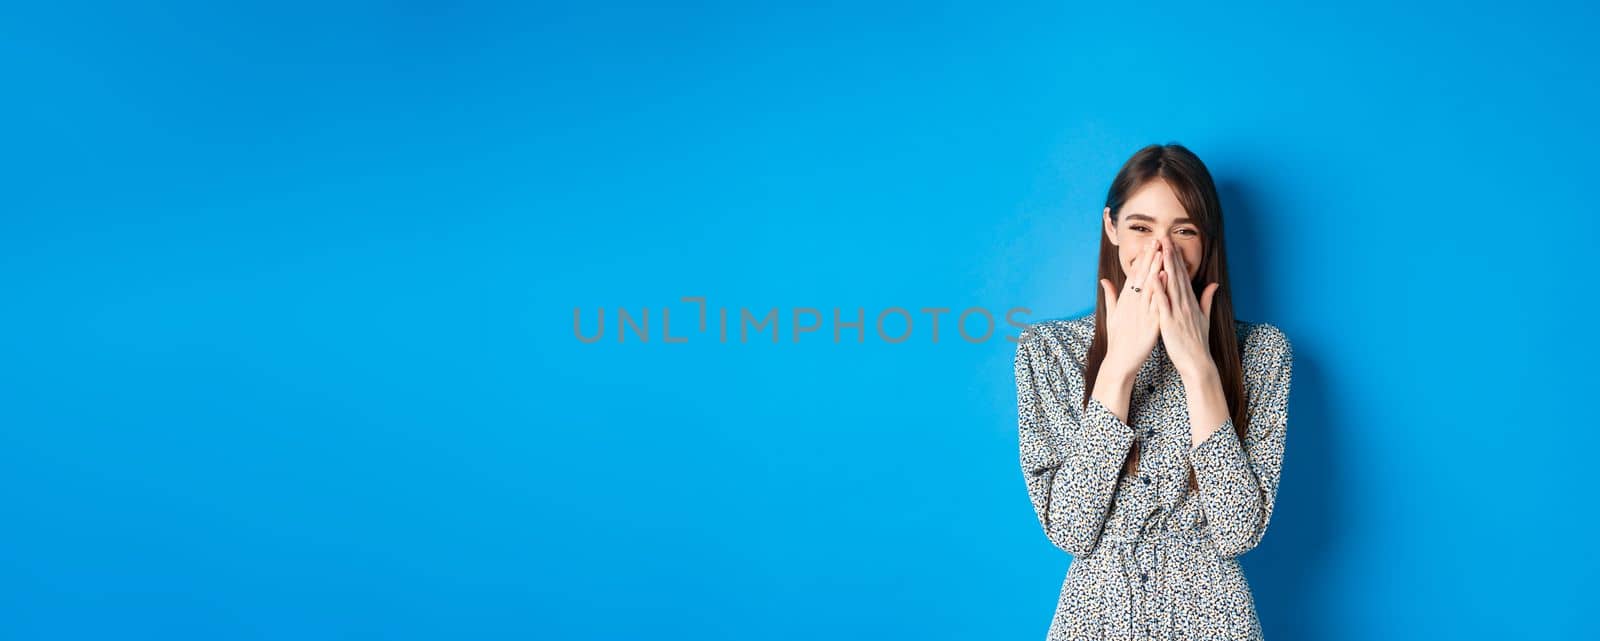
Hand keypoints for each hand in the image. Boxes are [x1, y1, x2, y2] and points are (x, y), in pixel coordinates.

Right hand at [1098, 238, 1164, 377]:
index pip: (1134, 275)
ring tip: (1162, 251)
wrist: (1120, 361)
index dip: (1141, 259)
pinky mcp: (1149, 322)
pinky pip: (1156, 302)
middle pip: (1141, 276)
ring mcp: (1140, 312)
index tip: (1148, 245)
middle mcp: (1132, 304)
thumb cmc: (1118, 339)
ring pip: (1149, 285)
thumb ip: (1110, 296)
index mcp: (1124, 301)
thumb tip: (1104, 280)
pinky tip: (1165, 276)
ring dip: (1155, 267)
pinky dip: (1160, 289)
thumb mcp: (1112, 315)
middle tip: (1156, 240)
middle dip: (1149, 257)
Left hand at [1154, 236, 1220, 379]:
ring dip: (1165, 266)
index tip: (1171, 244)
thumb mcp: (1205, 318)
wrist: (1197, 362)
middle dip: (1170, 256)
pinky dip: (1159, 290)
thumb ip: (1207, 300)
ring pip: (1171, 285)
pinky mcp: (1169, 322)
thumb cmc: (1197, 342)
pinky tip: (1154, 277)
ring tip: (1160, 249)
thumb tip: (1214, 284)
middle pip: (1177, 275)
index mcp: (1190, 302)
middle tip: (1164, 237)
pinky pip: (1163, 304)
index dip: (1176, 259)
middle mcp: (1185, 304)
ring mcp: (1178, 312)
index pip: (1182, 276)